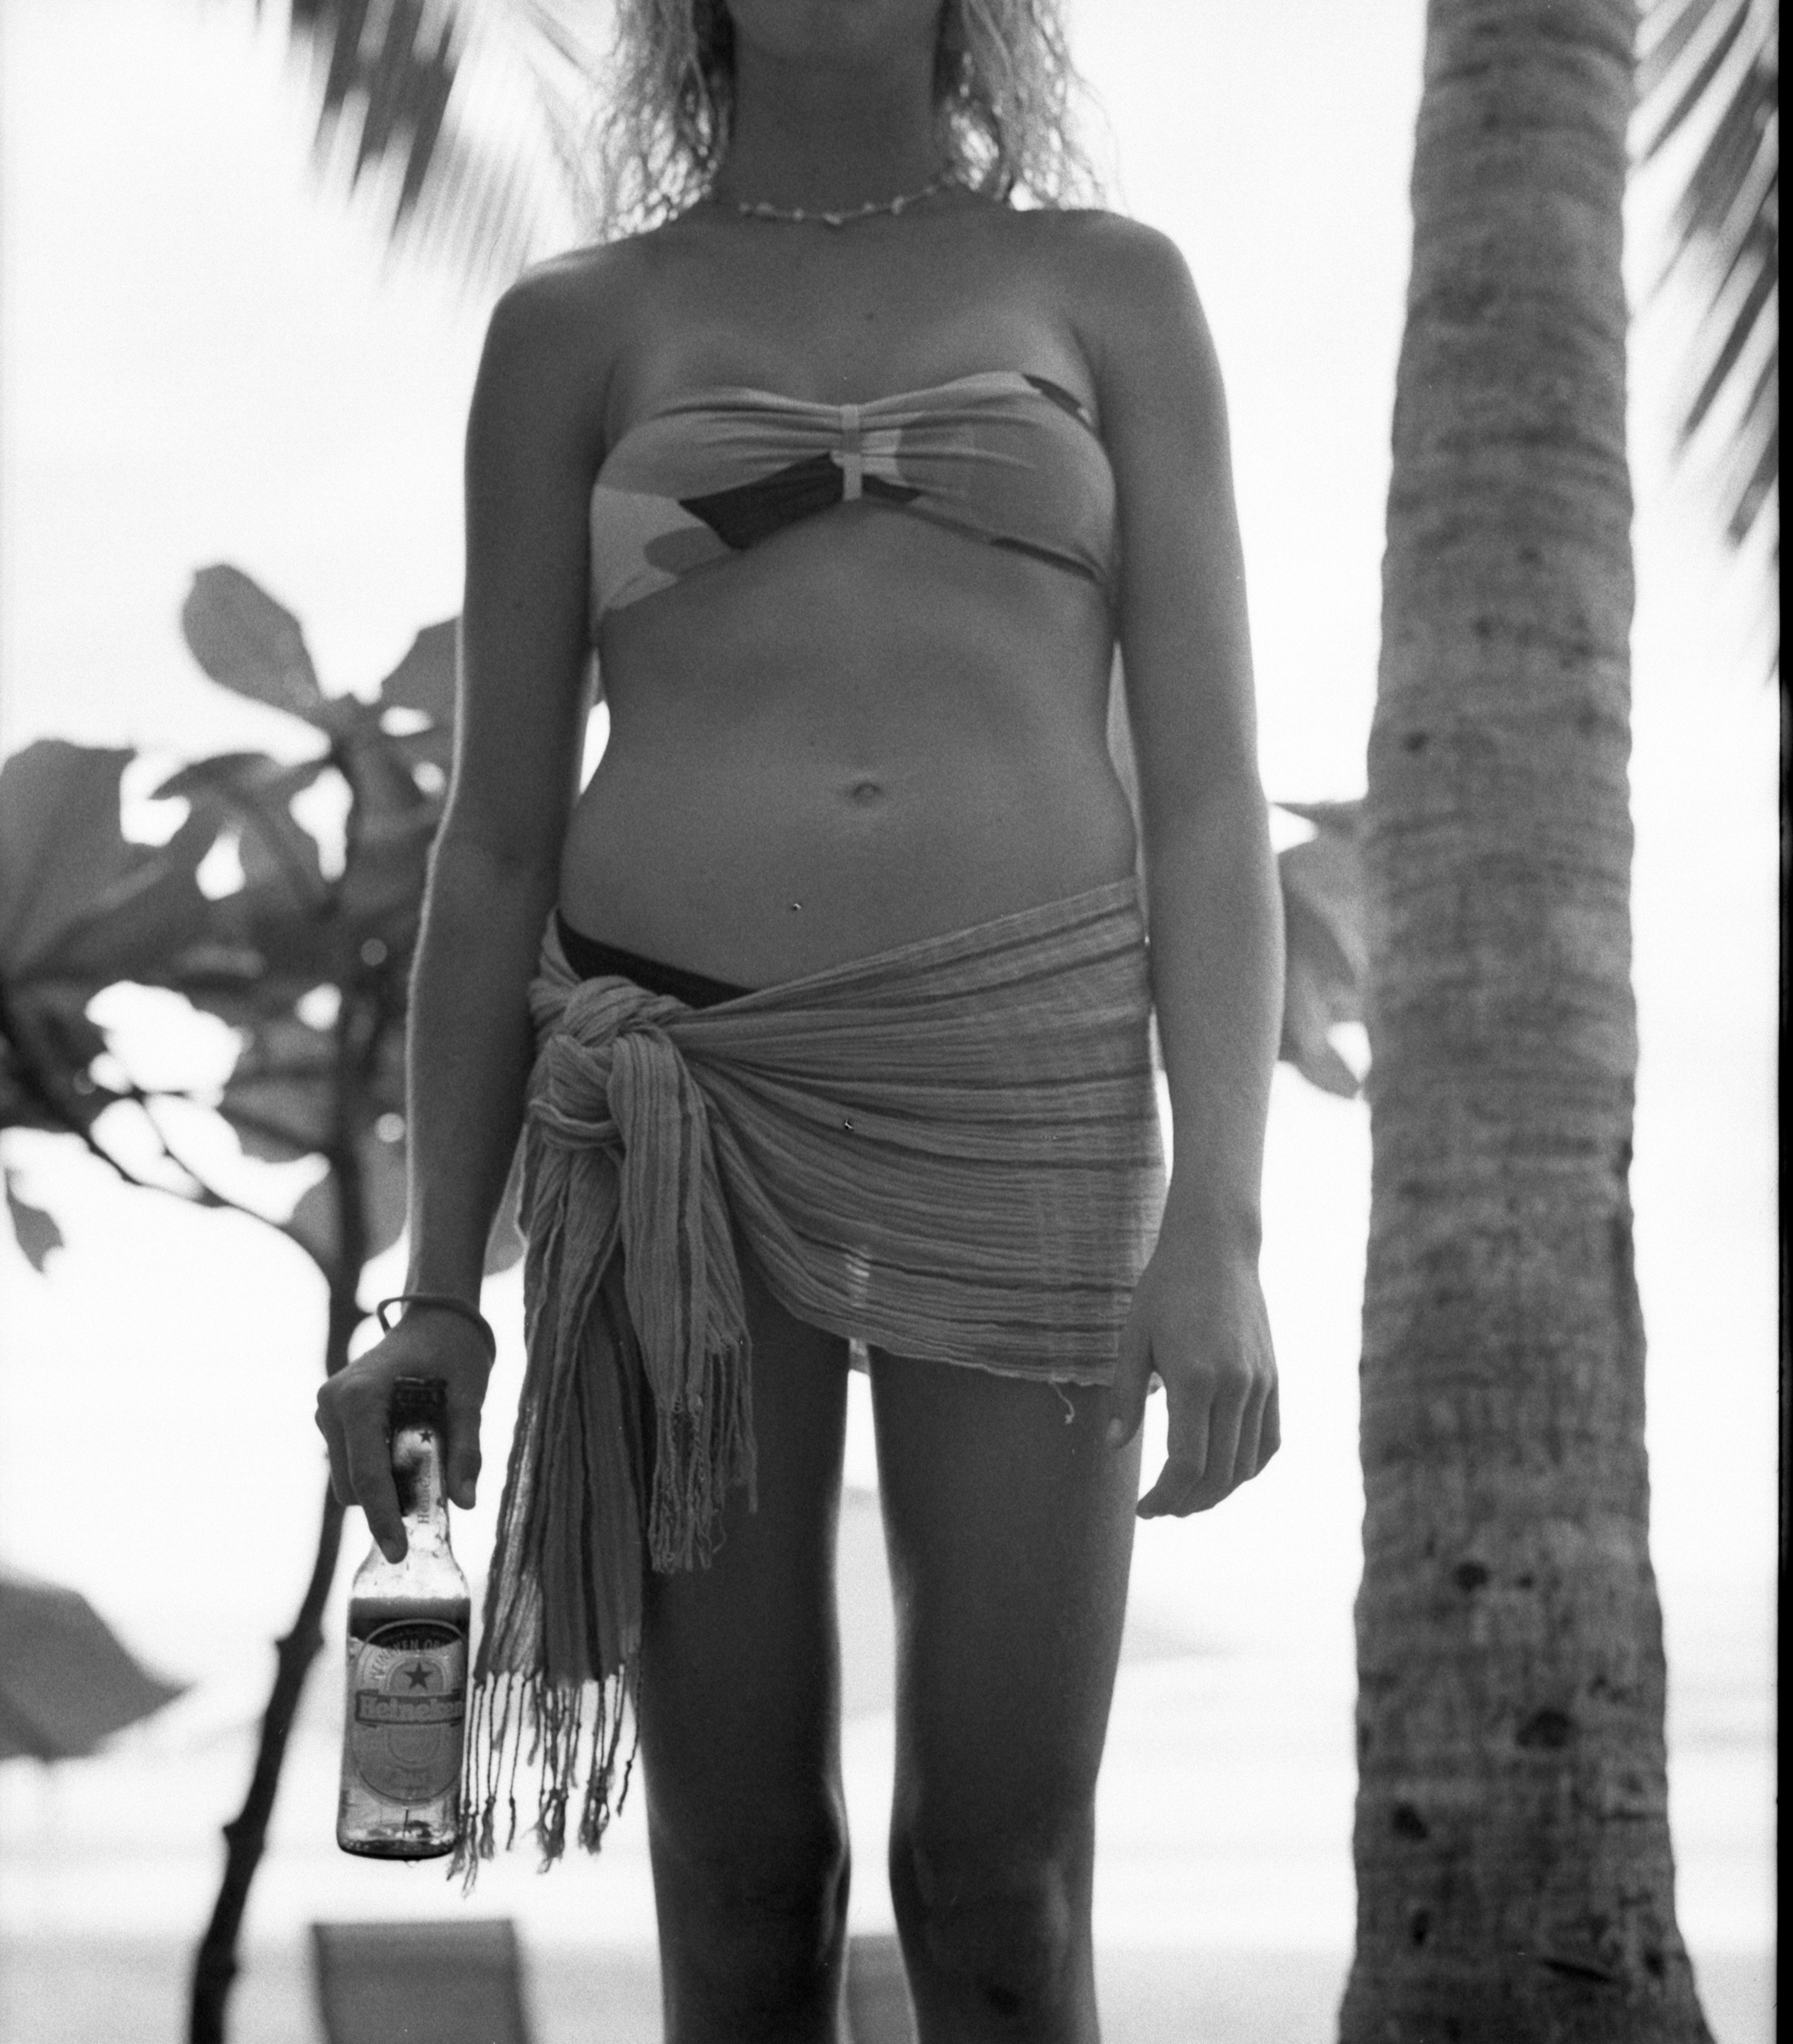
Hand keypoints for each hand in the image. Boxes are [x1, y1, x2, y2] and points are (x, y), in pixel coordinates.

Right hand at [315, 1308, 492, 1560]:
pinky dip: (377, 1470)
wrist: (436, 1319)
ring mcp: (326, 1410)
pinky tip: (408, 1451)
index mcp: (359, 1398)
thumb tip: (467, 1502)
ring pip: (348, 1479)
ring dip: (383, 1486)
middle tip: (435, 1492)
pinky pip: (350, 1462)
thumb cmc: (454, 1353)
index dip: (384, 1518)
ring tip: (425, 1461)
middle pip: (353, 1487)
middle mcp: (332, 1404)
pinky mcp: (331, 1416)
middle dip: (389, 1501)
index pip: (368, 1476)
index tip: (399, 1554)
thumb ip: (466, 1449)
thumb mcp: (469, 1400)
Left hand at [1105, 1231, 1278, 1516]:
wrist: (1216, 1248)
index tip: (1143, 1509)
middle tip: (1160, 1509)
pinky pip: (1269, 1441)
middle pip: (1218, 1475)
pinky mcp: (1273, 1378)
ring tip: (1186, 1498)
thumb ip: (1127, 1396)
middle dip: (1187, 1504)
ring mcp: (1260, 1384)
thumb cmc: (1165, 1289)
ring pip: (1247, 1464)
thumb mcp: (1134, 1338)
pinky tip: (1224, 1474)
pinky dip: (1248, 1468)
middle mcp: (1235, 1386)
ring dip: (1217, 1493)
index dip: (1164, 1498)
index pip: (1187, 1465)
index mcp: (1195, 1379)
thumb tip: (1115, 1446)